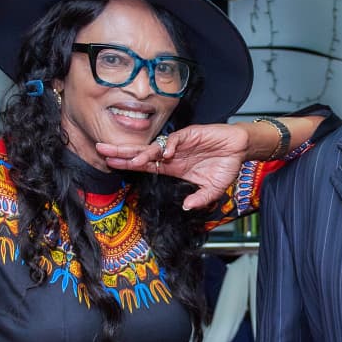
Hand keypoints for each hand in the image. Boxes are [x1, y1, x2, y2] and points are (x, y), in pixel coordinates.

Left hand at [96, 122, 250, 208]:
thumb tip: (188, 207)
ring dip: (142, 152)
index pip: (145, 165)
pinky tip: (167, 152)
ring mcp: (179, 144)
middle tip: (101, 150)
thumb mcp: (212, 190)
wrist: (240, 149)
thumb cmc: (224, 166)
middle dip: (122, 152)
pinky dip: (171, 145)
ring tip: (130, 159)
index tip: (110, 163)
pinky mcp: (191, 134)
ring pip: (155, 146)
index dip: (128, 164)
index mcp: (172, 167)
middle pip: (142, 153)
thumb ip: (200, 199)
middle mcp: (171, 154)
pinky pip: (176, 139)